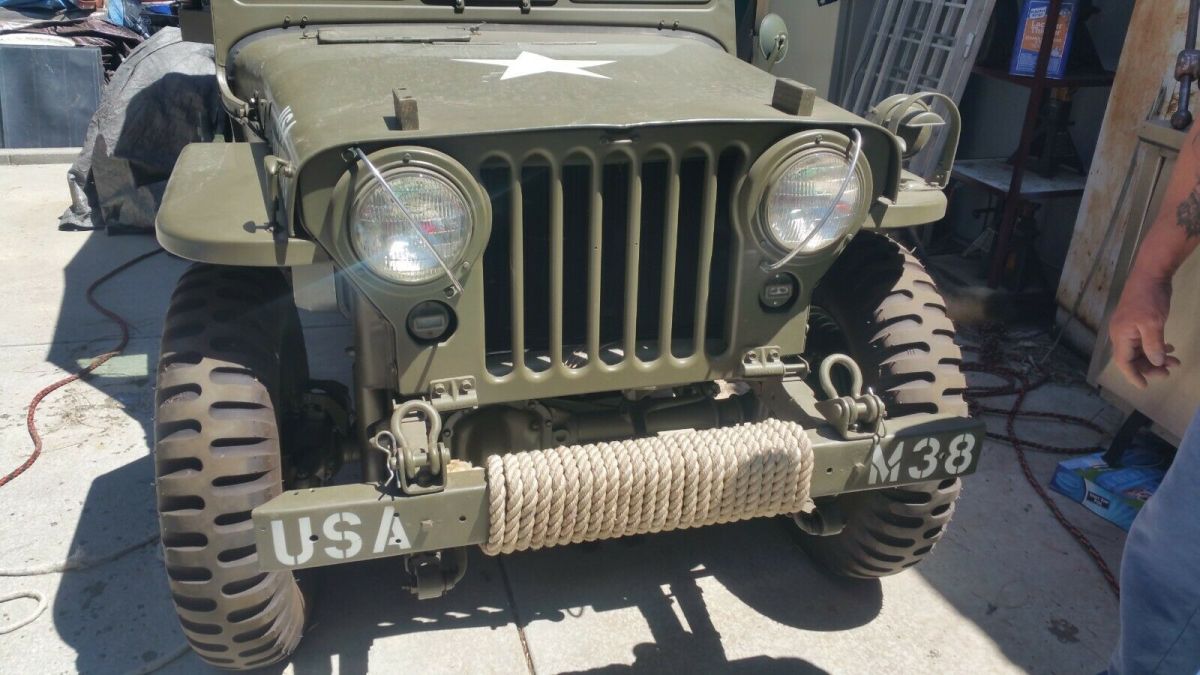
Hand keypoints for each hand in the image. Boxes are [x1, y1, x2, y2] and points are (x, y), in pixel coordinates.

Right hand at [1108, 272, 1179, 388]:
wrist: (1150, 274)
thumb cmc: (1149, 299)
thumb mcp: (1153, 324)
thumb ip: (1154, 345)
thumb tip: (1156, 362)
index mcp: (1120, 335)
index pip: (1123, 362)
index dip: (1133, 376)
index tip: (1145, 386)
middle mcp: (1121, 334)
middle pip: (1132, 358)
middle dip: (1150, 367)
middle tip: (1168, 372)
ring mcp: (1128, 327)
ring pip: (1140, 350)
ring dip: (1156, 357)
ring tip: (1174, 361)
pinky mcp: (1137, 322)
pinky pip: (1144, 341)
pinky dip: (1156, 347)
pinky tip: (1169, 347)